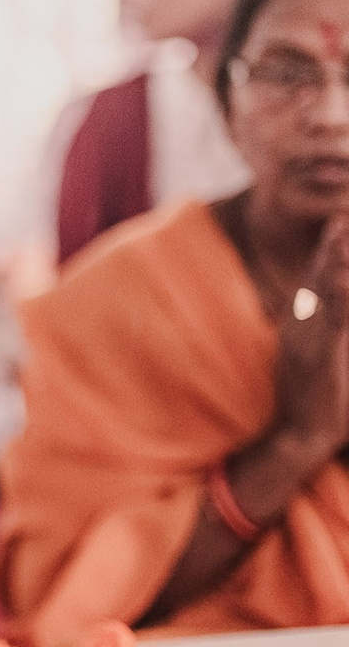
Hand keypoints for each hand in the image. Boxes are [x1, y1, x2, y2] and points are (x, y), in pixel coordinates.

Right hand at [270, 215, 348, 459]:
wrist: (301, 434)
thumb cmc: (322, 393)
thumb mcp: (330, 351)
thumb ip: (336, 322)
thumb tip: (339, 303)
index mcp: (310, 318)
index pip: (324, 272)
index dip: (334, 244)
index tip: (341, 216)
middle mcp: (305, 321)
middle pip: (323, 271)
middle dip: (336, 242)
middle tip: (341, 212)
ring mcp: (308, 337)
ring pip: (325, 290)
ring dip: (334, 260)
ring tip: (341, 230)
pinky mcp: (317, 356)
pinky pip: (331, 322)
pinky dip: (336, 298)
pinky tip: (344, 283)